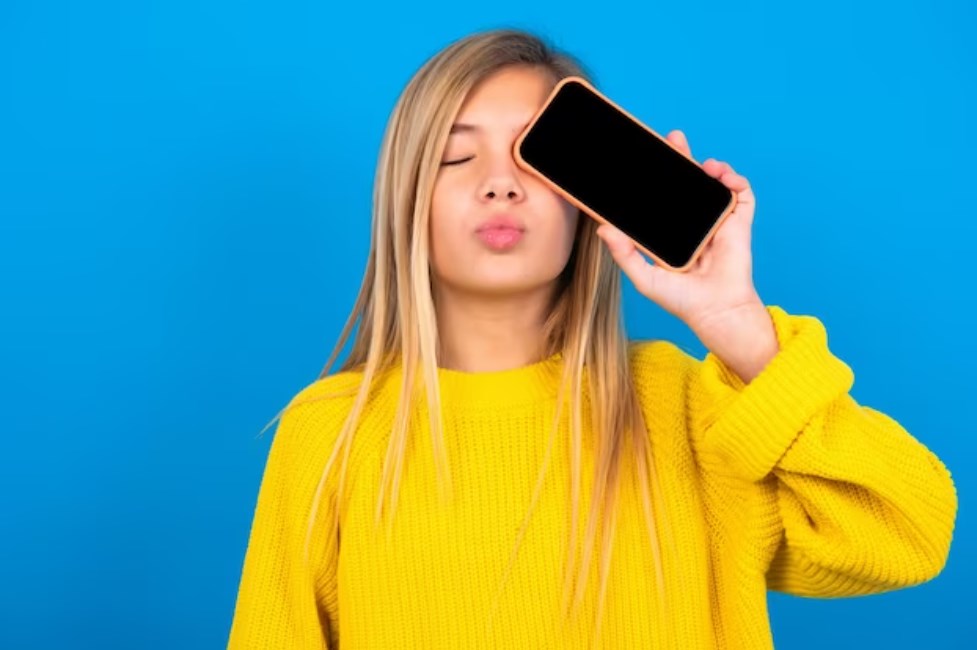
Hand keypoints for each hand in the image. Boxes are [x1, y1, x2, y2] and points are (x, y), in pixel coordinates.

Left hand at [595, 129, 762, 336]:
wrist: (715, 311)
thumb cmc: (680, 300)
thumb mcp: (643, 277)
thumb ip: (623, 253)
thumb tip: (601, 228)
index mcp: (671, 230)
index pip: (662, 196)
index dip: (655, 176)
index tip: (644, 157)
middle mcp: (693, 222)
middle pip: (686, 182)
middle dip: (681, 158)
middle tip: (673, 138)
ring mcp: (716, 221)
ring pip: (713, 185)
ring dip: (711, 168)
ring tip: (704, 164)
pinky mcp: (738, 224)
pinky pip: (741, 195)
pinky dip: (736, 181)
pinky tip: (724, 177)